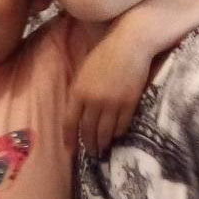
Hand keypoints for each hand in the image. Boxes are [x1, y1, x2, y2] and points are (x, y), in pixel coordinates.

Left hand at [64, 29, 150, 154]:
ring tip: (101, 150)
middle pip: (88, 130)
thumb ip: (79, 92)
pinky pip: (121, 125)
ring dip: (102, 143)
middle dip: (88, 144)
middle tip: (90, 153)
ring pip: (105, 131)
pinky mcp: (129, 103)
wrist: (129, 46)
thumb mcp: (83, 72)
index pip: (70, 121)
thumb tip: (76, 111)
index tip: (69, 149)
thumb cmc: (104, 55)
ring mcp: (112, 103)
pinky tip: (115, 137)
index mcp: (78, 91)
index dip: (69, 138)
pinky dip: (117, 133)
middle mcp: (93, 100)